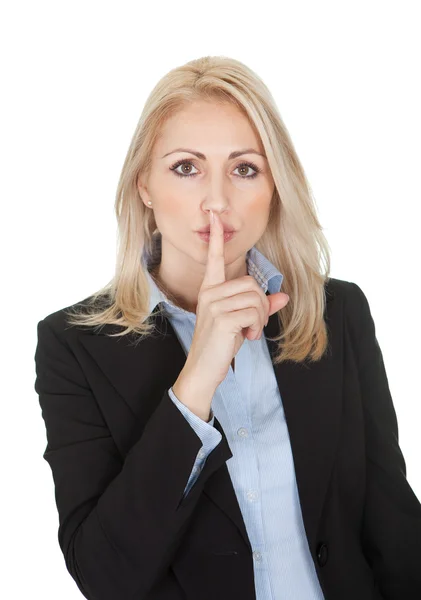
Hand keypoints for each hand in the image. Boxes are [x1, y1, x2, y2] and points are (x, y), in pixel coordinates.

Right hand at [184, 210, 289, 390]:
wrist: (203, 369)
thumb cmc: (220, 344)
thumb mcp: (242, 322)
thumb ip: (262, 307)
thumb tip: (284, 296)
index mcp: (210, 289)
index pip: (215, 259)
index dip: (217, 238)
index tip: (214, 216)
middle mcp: (210, 293)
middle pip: (252, 284)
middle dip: (261, 306)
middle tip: (252, 324)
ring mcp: (214, 304)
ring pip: (255, 298)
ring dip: (260, 318)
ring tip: (248, 331)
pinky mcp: (221, 318)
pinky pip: (254, 312)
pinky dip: (257, 326)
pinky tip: (246, 336)